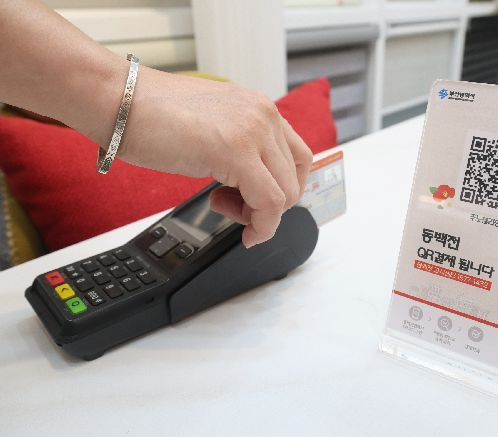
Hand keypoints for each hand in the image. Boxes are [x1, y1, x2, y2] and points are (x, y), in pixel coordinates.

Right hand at [112, 67, 312, 247]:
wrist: (117, 100)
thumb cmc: (151, 115)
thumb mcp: (212, 128)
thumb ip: (239, 147)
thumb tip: (250, 181)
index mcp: (259, 108)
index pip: (296, 157)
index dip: (283, 188)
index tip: (258, 204)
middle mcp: (264, 115)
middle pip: (295, 177)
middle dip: (269, 205)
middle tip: (234, 207)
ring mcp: (254, 130)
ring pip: (287, 193)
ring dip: (262, 216)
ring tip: (224, 207)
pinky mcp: (237, 151)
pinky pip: (270, 203)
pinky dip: (263, 227)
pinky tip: (244, 231)